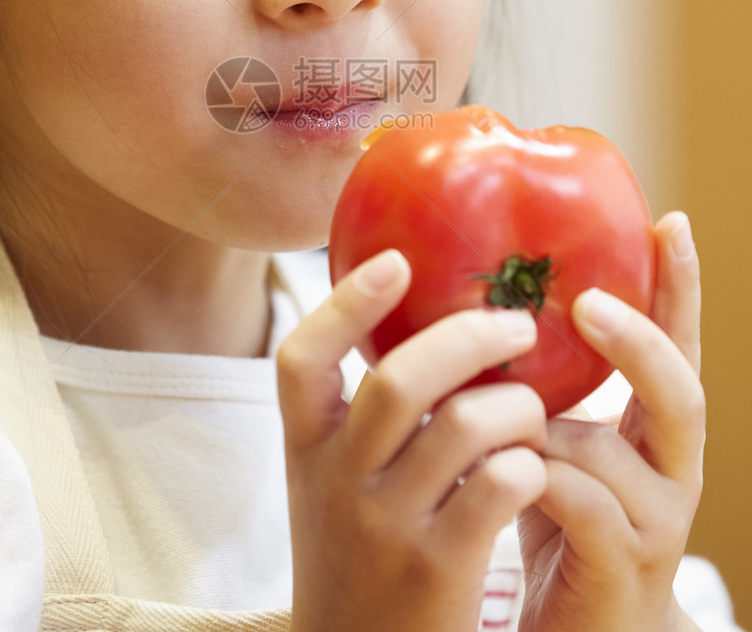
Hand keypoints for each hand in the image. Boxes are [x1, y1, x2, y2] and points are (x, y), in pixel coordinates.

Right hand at [277, 249, 547, 631]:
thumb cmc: (358, 555)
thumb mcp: (331, 484)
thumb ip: (360, 419)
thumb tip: (426, 327)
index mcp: (306, 449)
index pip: (300, 359)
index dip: (346, 303)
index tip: (396, 260)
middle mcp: (337, 481)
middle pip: (401, 380)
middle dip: (470, 337)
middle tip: (517, 324)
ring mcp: (386, 527)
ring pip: (467, 425)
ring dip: (517, 405)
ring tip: (530, 410)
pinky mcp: (439, 569)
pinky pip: (502, 485)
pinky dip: (529, 463)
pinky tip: (530, 469)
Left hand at [518, 211, 705, 631]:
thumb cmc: (551, 520)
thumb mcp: (547, 442)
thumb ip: (534, 387)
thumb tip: (472, 308)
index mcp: (653, 430)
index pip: (677, 346)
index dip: (679, 287)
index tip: (668, 222)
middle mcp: (672, 469)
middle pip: (679, 391)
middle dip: (636, 340)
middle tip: (588, 302)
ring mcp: (656, 521)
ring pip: (607, 449)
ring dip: (539, 422)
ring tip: (484, 411)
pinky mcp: (622, 565)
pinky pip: (581, 504)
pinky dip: (533, 476)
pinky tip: (496, 466)